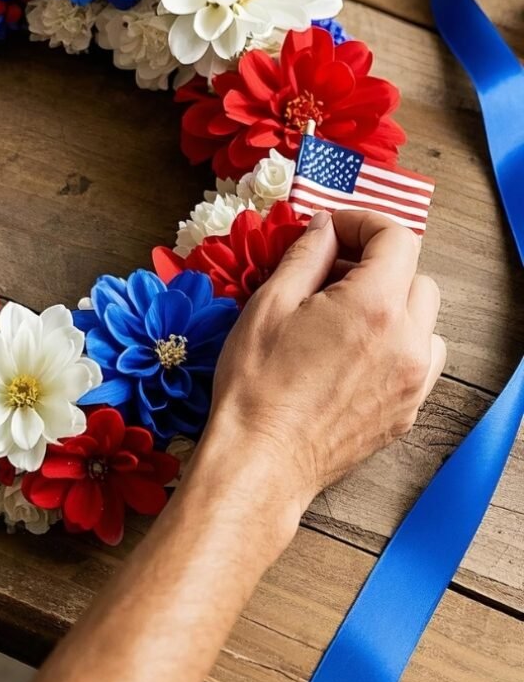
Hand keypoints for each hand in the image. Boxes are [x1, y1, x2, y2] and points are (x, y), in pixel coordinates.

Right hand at [205, 209, 444, 512]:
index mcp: (373, 306)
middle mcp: (407, 341)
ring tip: (342, 313)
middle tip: (330, 270)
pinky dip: (395, 342)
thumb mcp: (270, 303)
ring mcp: (413, 380)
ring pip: (424, 320)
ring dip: (392, 304)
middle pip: (416, 276)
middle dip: (377, 262)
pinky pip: (417, 359)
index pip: (396, 239)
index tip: (333, 229)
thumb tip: (325, 227)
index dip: (363, 223)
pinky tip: (350, 350)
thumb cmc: (257, 383)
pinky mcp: (407, 409)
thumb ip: (306, 255)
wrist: (262, 458)